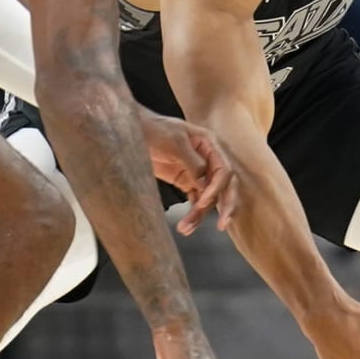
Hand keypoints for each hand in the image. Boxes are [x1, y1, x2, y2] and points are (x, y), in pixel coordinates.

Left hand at [140, 110, 238, 234]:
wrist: (134, 131)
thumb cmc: (154, 129)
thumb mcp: (174, 141)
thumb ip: (192, 161)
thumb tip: (204, 183)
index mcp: (210, 145)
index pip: (224, 171)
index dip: (217, 189)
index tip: (203, 203)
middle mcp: (208, 160)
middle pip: (225, 187)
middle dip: (225, 207)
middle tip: (221, 225)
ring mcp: (197, 173)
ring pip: (209, 198)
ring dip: (200, 215)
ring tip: (185, 229)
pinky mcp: (186, 182)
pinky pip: (195, 201)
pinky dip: (192, 214)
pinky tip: (186, 225)